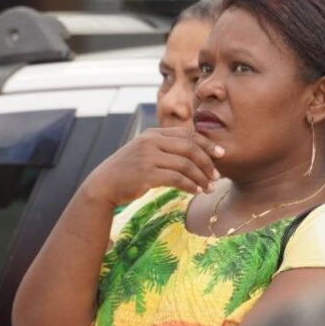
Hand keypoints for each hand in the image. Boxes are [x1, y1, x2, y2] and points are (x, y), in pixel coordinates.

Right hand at [80, 126, 225, 207]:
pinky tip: (196, 191)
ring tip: (209, 188)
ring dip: (201, 177)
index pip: (188, 134)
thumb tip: (197, 152)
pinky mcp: (146, 174)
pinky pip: (177, 179)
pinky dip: (190, 185)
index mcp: (154, 134)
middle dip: (208, 162)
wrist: (102, 185)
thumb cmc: (128, 171)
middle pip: (190, 148)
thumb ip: (166, 147)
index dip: (207, 144)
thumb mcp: (146, 152)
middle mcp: (151, 141)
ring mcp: (148, 157)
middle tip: (217, 175)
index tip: (221, 154)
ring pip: (186, 165)